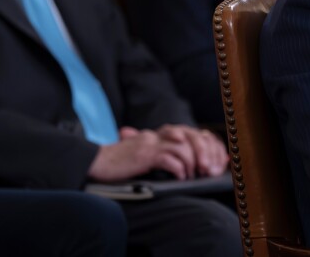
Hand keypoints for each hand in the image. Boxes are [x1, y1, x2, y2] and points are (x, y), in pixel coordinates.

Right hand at [87, 125, 227, 181]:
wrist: (96, 162)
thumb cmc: (121, 163)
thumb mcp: (145, 154)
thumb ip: (163, 154)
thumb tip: (185, 165)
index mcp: (158, 134)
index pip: (188, 132)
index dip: (203, 143)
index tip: (213, 157)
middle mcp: (156, 135)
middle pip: (190, 136)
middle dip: (202, 152)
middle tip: (207, 168)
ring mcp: (151, 143)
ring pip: (183, 147)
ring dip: (192, 162)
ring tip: (193, 175)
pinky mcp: (145, 155)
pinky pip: (169, 159)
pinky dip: (179, 168)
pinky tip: (180, 177)